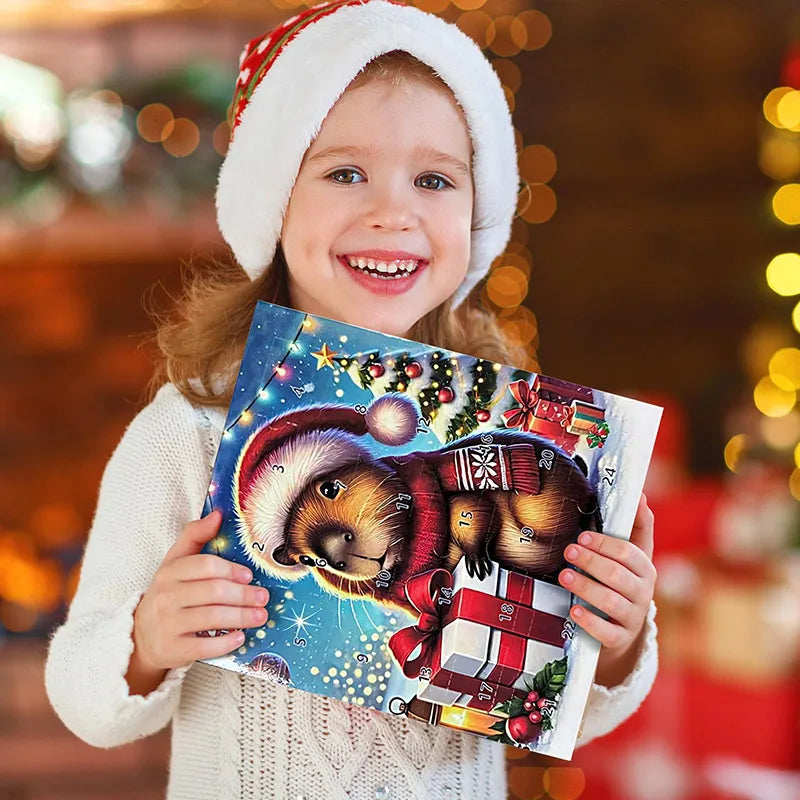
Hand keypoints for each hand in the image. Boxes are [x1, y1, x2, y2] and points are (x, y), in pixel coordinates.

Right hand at [126, 510, 268, 694]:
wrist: (142, 636)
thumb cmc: (169, 593)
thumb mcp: (175, 562)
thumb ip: (195, 535)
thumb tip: (218, 515)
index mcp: (170, 571)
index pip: (205, 566)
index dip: (231, 569)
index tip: (249, 575)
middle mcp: (166, 596)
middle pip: (213, 592)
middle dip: (244, 595)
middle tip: (263, 597)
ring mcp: (168, 624)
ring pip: (212, 618)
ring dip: (242, 617)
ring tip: (260, 615)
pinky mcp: (173, 649)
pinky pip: (204, 647)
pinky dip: (226, 642)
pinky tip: (240, 637)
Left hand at [557, 493, 655, 686]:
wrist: (622, 632)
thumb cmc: (620, 584)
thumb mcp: (630, 558)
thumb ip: (634, 528)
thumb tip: (639, 494)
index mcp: (644, 569)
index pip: (631, 552)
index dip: (607, 543)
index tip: (584, 535)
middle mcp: (642, 592)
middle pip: (619, 575)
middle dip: (593, 561)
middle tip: (569, 551)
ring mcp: (632, 617)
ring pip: (612, 601)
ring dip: (587, 587)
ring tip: (565, 576)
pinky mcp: (619, 639)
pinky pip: (606, 632)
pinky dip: (590, 621)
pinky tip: (574, 610)